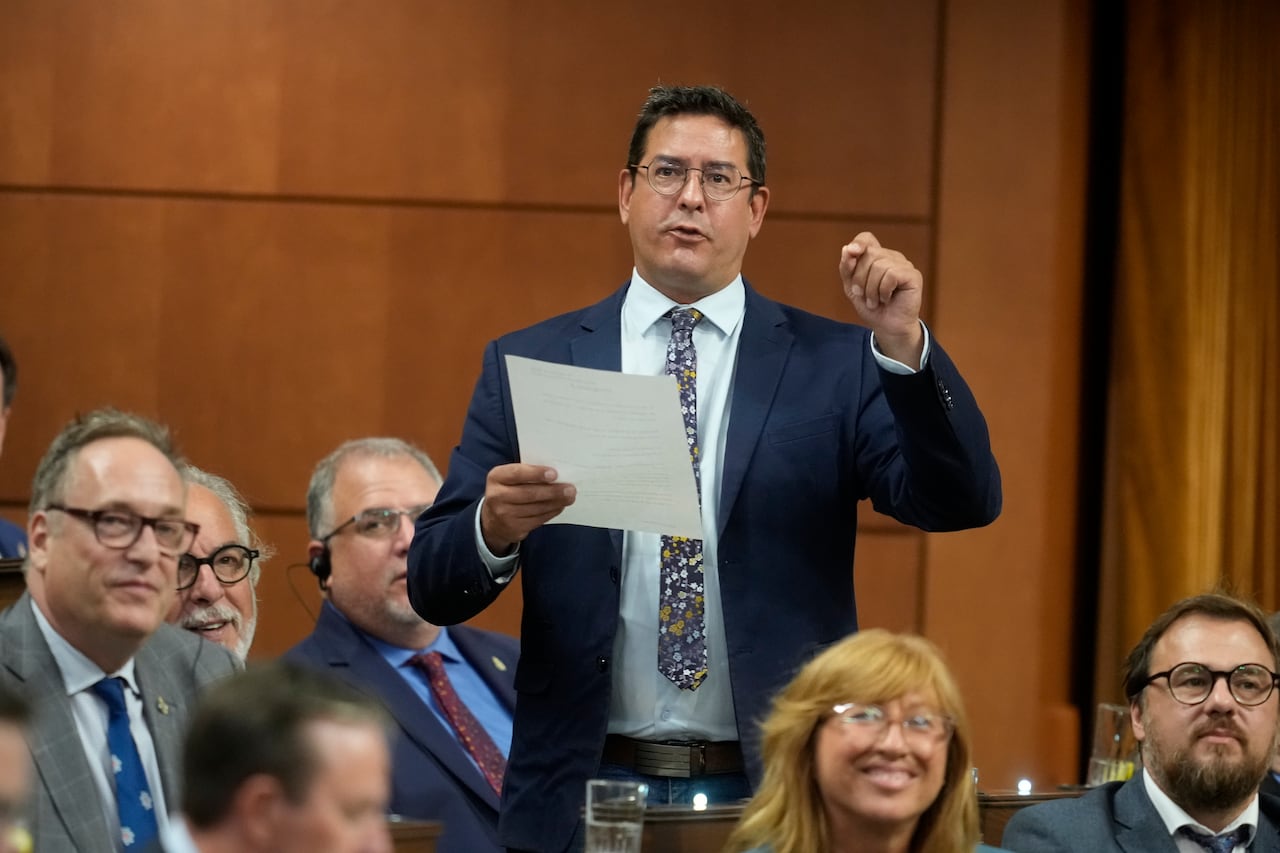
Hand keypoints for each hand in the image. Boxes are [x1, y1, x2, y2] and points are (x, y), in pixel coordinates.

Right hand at [480, 464, 575, 554]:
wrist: (492, 520)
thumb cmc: (508, 491)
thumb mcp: (509, 478)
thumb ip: (527, 473)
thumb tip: (557, 475)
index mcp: (496, 477)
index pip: (517, 473)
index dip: (536, 473)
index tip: (554, 474)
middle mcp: (497, 496)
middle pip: (529, 493)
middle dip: (553, 491)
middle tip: (570, 489)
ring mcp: (504, 514)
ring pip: (536, 508)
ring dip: (556, 502)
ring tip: (569, 497)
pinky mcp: (514, 528)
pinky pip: (538, 519)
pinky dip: (551, 512)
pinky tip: (560, 506)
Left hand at [839, 231, 924, 365]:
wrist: (887, 327)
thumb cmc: (872, 307)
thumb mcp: (852, 288)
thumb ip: (847, 269)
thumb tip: (847, 249)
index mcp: (876, 257)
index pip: (867, 238)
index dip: (858, 243)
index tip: (851, 253)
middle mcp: (891, 257)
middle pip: (869, 254)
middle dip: (859, 278)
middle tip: (863, 295)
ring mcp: (903, 264)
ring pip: (879, 265)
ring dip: (871, 289)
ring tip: (875, 301)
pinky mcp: (913, 275)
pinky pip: (891, 274)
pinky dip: (884, 290)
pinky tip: (887, 299)